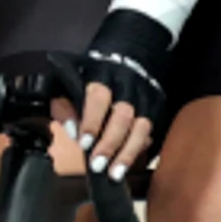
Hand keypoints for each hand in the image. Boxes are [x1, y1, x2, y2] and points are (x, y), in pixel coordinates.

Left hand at [58, 8, 173, 181]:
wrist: (130, 48)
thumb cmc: (93, 69)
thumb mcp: (69, 76)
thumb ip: (64, 103)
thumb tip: (71, 131)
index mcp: (103, 74)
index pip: (100, 98)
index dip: (93, 121)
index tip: (84, 142)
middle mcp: (128, 85)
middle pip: (124, 116)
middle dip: (111, 143)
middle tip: (98, 166)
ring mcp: (145, 96)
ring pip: (141, 127)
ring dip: (128, 152)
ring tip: (115, 173)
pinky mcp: (156, 106)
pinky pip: (151, 130)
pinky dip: (139, 148)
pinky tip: (128, 163)